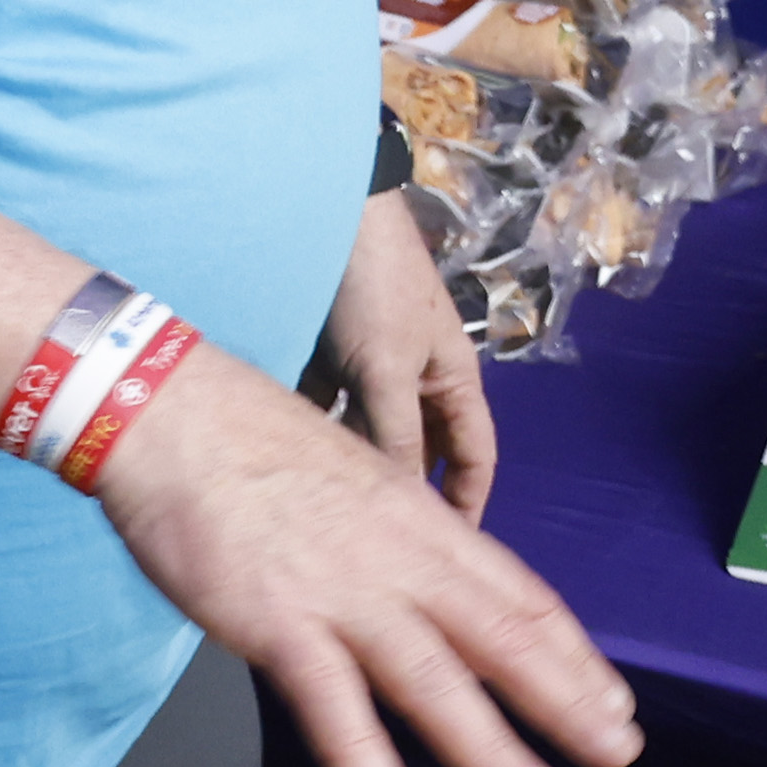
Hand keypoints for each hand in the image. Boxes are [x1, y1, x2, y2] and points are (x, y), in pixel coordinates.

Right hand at [101, 348, 636, 766]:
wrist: (179, 416)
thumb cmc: (262, 450)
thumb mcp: (362, 488)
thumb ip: (399, 547)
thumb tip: (428, 596)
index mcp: (426, 526)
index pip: (520, 598)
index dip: (573, 655)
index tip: (614, 703)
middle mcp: (403, 561)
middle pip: (502, 637)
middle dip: (566, 700)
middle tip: (619, 752)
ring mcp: (343, 592)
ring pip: (433, 676)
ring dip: (488, 743)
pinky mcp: (278, 620)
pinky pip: (327, 696)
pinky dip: (358, 748)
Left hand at [319, 181, 498, 515]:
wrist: (328, 216)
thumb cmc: (375, 289)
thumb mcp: (389, 369)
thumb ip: (396, 436)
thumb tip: (405, 506)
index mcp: (453, 381)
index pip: (474, 456)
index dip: (469, 503)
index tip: (450, 549)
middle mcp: (418, 379)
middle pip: (421, 451)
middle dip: (404, 491)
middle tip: (376, 540)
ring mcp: (374, 368)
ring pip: (369, 433)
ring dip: (354, 462)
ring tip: (329, 508)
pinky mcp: (331, 357)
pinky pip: (328, 408)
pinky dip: (316, 430)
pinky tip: (292, 457)